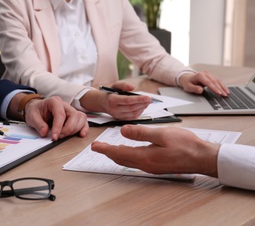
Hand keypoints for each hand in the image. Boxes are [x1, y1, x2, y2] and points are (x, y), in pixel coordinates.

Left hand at [24, 96, 88, 140]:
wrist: (37, 109)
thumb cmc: (36, 111)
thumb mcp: (32, 117)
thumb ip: (38, 124)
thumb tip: (44, 132)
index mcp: (54, 102)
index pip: (60, 114)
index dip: (58, 127)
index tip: (54, 137)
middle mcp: (65, 105)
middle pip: (73, 115)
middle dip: (67, 129)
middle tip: (59, 137)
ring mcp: (70, 110)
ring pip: (80, 118)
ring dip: (75, 129)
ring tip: (65, 136)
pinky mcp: (74, 117)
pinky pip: (83, 121)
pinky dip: (83, 128)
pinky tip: (81, 134)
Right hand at [82, 81, 150, 119]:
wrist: (101, 102)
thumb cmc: (109, 93)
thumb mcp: (115, 85)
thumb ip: (124, 84)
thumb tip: (133, 87)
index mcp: (112, 100)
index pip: (128, 100)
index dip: (139, 99)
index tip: (147, 97)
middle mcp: (114, 109)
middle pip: (131, 108)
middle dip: (142, 104)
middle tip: (149, 99)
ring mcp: (117, 115)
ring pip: (132, 114)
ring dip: (142, 109)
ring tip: (147, 103)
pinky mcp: (119, 119)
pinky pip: (131, 118)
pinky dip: (139, 113)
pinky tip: (142, 107)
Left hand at [91, 125, 219, 176]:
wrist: (202, 157)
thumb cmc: (186, 145)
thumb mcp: (162, 134)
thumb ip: (141, 133)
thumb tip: (123, 131)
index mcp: (145, 156)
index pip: (119, 153)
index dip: (105, 149)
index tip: (95, 146)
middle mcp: (146, 164)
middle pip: (121, 159)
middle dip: (108, 153)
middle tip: (98, 147)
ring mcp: (151, 167)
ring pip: (128, 161)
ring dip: (117, 155)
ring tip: (109, 149)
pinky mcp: (157, 166)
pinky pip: (136, 161)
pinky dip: (127, 156)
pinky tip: (128, 152)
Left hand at [179, 71, 228, 95]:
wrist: (187, 78)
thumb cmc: (187, 83)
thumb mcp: (188, 87)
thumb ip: (194, 89)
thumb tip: (200, 90)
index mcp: (199, 75)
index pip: (208, 82)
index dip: (214, 88)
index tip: (219, 93)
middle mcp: (205, 73)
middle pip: (214, 81)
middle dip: (220, 89)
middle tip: (225, 95)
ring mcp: (209, 74)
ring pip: (217, 80)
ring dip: (223, 87)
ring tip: (227, 93)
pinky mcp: (211, 76)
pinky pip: (218, 81)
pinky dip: (222, 86)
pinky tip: (225, 90)